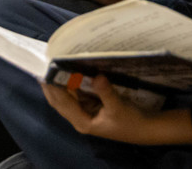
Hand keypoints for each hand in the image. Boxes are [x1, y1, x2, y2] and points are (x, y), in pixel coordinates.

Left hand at [41, 76, 191, 145]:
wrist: (145, 129)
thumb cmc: (131, 122)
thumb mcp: (118, 107)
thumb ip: (106, 92)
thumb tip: (97, 76)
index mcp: (82, 121)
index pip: (61, 103)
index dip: (52, 88)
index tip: (45, 71)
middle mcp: (80, 117)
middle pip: (59, 99)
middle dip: (51, 83)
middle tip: (46, 62)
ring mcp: (85, 111)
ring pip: (67, 95)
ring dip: (61, 81)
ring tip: (54, 62)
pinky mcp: (91, 105)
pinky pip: (77, 92)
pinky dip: (73, 82)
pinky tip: (71, 68)